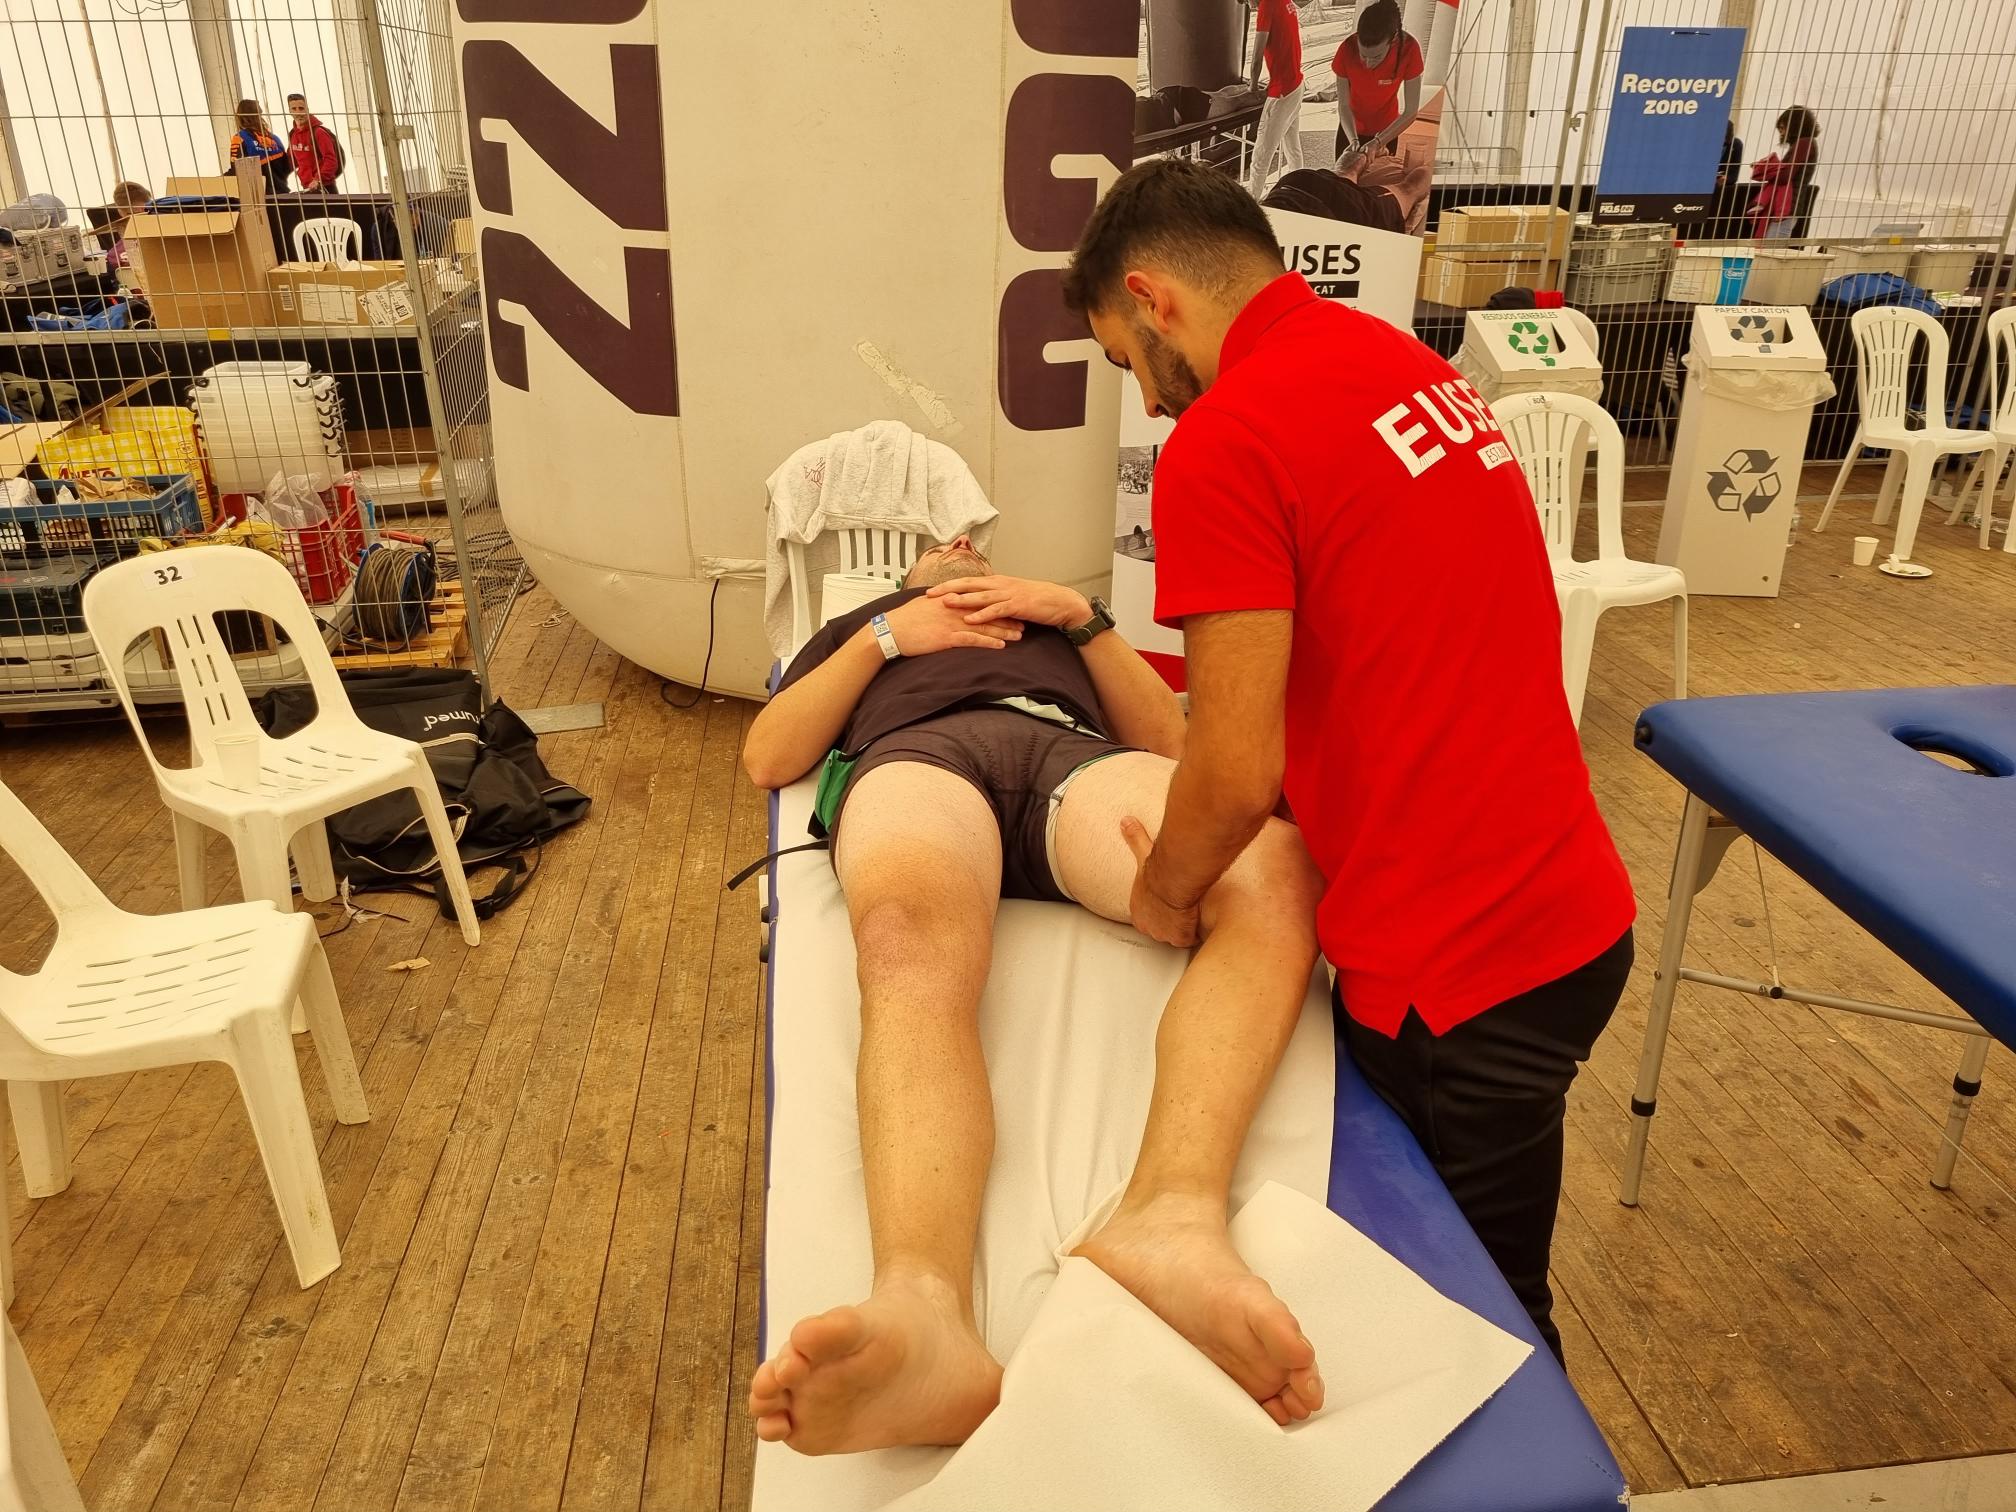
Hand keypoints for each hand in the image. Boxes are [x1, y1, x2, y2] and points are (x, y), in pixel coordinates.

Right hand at [882, 593, 1023, 655]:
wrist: (889, 631)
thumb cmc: (904, 619)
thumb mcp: (924, 603)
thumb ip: (940, 600)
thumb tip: (948, 599)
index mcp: (949, 598)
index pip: (978, 599)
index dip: (996, 604)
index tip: (1010, 607)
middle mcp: (953, 608)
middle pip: (986, 611)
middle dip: (1006, 617)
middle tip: (1023, 621)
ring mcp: (950, 622)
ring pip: (983, 625)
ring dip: (1003, 631)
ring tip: (1019, 635)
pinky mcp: (946, 637)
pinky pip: (972, 640)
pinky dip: (988, 642)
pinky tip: (1000, 646)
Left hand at [927, 575, 1091, 631]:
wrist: (1059, 602)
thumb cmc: (1035, 601)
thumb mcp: (1011, 596)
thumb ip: (994, 599)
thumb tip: (977, 604)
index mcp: (996, 582)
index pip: (968, 580)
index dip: (949, 584)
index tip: (931, 589)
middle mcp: (999, 584)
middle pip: (968, 584)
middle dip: (948, 588)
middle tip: (929, 594)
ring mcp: (1008, 594)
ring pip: (980, 595)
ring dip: (962, 599)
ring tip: (945, 603)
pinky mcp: (1017, 605)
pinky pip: (996, 610)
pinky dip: (982, 615)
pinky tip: (969, 620)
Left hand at [1121, 816, 1200, 947]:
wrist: (1173, 883)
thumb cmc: (1158, 870)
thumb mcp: (1144, 853)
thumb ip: (1135, 838)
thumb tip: (1125, 821)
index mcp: (1138, 910)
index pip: (1147, 914)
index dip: (1158, 907)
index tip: (1168, 900)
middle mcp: (1147, 926)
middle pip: (1160, 927)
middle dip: (1169, 919)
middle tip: (1181, 909)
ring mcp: (1163, 935)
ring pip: (1174, 934)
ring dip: (1182, 927)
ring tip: (1192, 916)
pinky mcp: (1180, 939)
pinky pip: (1189, 939)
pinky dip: (1194, 933)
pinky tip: (1200, 923)